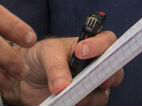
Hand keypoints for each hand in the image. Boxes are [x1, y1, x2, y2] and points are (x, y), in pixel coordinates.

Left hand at [6, 32, 123, 105]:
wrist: (26, 78)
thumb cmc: (40, 57)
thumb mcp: (46, 53)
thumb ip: (55, 68)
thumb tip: (63, 88)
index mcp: (90, 46)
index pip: (107, 41)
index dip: (100, 46)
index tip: (81, 52)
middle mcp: (96, 67)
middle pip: (115, 72)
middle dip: (106, 77)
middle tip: (87, 80)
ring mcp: (91, 87)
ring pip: (102, 96)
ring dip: (85, 96)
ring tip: (65, 95)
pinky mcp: (83, 103)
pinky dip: (77, 105)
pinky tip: (63, 103)